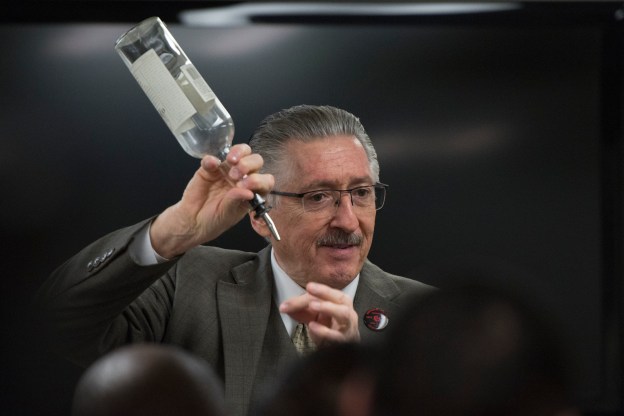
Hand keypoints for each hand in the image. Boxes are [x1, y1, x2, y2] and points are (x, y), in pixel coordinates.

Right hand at [150, 144, 273, 257]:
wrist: (192, 221)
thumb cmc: (214, 220)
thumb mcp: (227, 215)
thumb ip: (236, 201)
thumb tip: (248, 192)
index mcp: (252, 192)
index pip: (265, 180)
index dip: (259, 180)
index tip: (247, 185)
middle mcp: (243, 178)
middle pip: (256, 161)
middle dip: (249, 164)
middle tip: (236, 174)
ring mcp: (227, 171)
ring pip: (241, 152)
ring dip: (238, 153)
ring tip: (231, 162)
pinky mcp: (210, 168)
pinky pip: (214, 157)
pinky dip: (213, 159)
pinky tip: (211, 165)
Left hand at [279, 282, 360, 345]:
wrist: (339, 348)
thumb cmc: (327, 327)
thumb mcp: (312, 315)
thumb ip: (300, 308)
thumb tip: (283, 307)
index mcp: (340, 302)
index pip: (329, 293)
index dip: (318, 289)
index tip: (308, 286)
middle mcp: (347, 312)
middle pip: (341, 298)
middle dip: (325, 292)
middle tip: (310, 289)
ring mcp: (348, 327)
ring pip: (344, 314)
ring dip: (328, 308)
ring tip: (313, 305)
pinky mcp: (344, 342)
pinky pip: (337, 336)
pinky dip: (324, 331)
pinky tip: (313, 326)